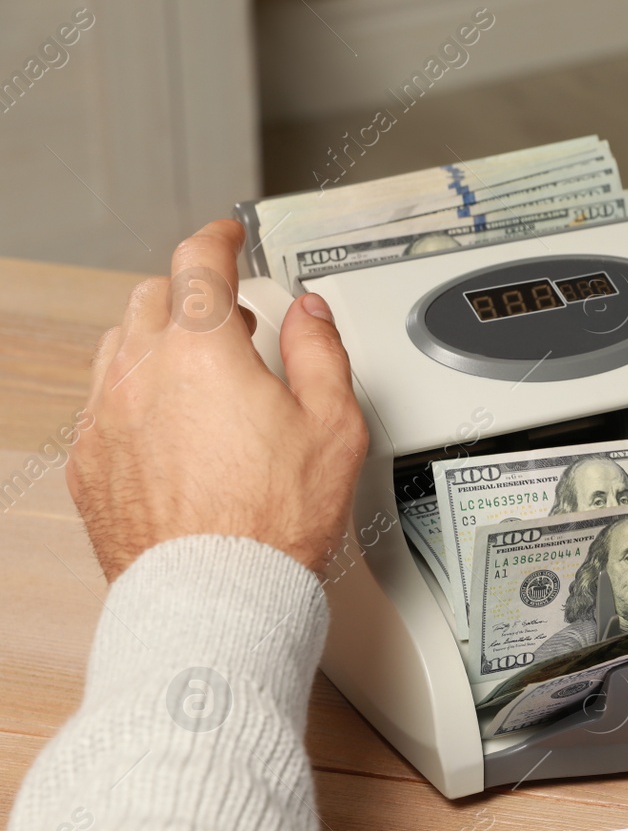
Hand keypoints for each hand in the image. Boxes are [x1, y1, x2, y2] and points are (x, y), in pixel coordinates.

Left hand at [68, 220, 368, 580]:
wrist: (216, 593)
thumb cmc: (273, 521)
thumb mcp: (334, 425)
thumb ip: (321, 352)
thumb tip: (309, 315)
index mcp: (203, 353)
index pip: (198, 262)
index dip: (217, 238)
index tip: (227, 237)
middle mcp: (142, 374)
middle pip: (154, 297)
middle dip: (192, 293)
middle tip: (229, 316)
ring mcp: (107, 417)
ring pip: (119, 344)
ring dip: (157, 339)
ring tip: (198, 369)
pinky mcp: (90, 461)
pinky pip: (104, 402)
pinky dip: (134, 393)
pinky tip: (169, 423)